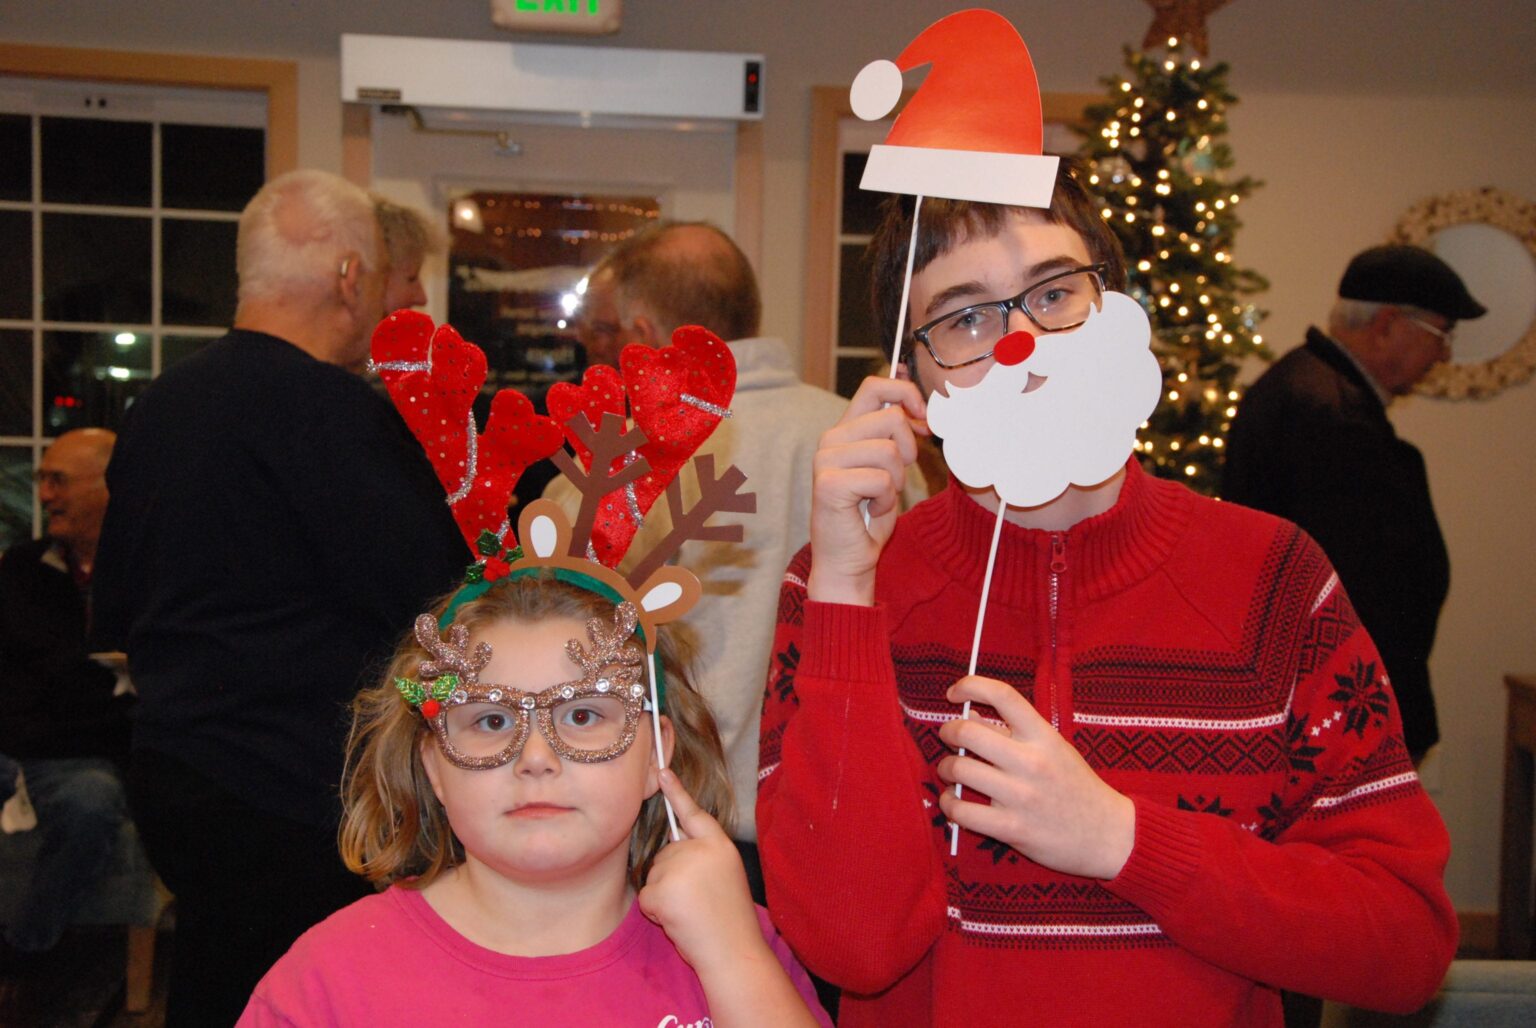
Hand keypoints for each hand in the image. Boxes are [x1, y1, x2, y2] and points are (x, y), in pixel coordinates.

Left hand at [638, 769, 765, 974]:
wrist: (733, 951)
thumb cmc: (729, 919)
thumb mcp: (725, 874)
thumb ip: (702, 856)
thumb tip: (671, 845)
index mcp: (719, 845)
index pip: (694, 813)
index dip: (677, 792)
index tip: (662, 771)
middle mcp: (700, 850)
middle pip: (666, 853)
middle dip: (672, 877)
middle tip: (697, 901)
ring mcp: (680, 867)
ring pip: (654, 875)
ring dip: (664, 896)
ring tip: (690, 912)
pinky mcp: (662, 888)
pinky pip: (646, 896)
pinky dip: (656, 912)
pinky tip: (677, 920)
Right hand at [807, 375, 927, 605]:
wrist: (849, 559)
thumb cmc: (869, 515)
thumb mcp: (890, 466)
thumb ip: (896, 434)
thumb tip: (921, 409)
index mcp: (845, 429)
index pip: (875, 386)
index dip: (906, 394)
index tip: (922, 419)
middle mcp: (831, 439)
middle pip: (891, 418)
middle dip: (907, 450)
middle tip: (892, 479)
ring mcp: (826, 459)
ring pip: (889, 450)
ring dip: (895, 480)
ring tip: (878, 497)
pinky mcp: (829, 483)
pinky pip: (881, 479)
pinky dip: (886, 500)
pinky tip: (870, 510)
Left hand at [936, 675, 1134, 879]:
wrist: (1108, 835)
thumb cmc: (1076, 786)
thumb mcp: (1054, 749)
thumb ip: (1015, 732)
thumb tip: (969, 717)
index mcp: (1043, 736)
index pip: (1003, 695)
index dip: (971, 685)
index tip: (954, 693)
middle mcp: (1031, 761)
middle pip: (968, 731)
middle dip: (948, 731)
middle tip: (948, 737)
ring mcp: (1020, 796)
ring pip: (959, 769)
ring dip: (945, 768)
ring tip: (951, 771)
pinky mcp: (1012, 828)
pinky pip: (961, 811)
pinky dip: (949, 804)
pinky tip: (954, 801)